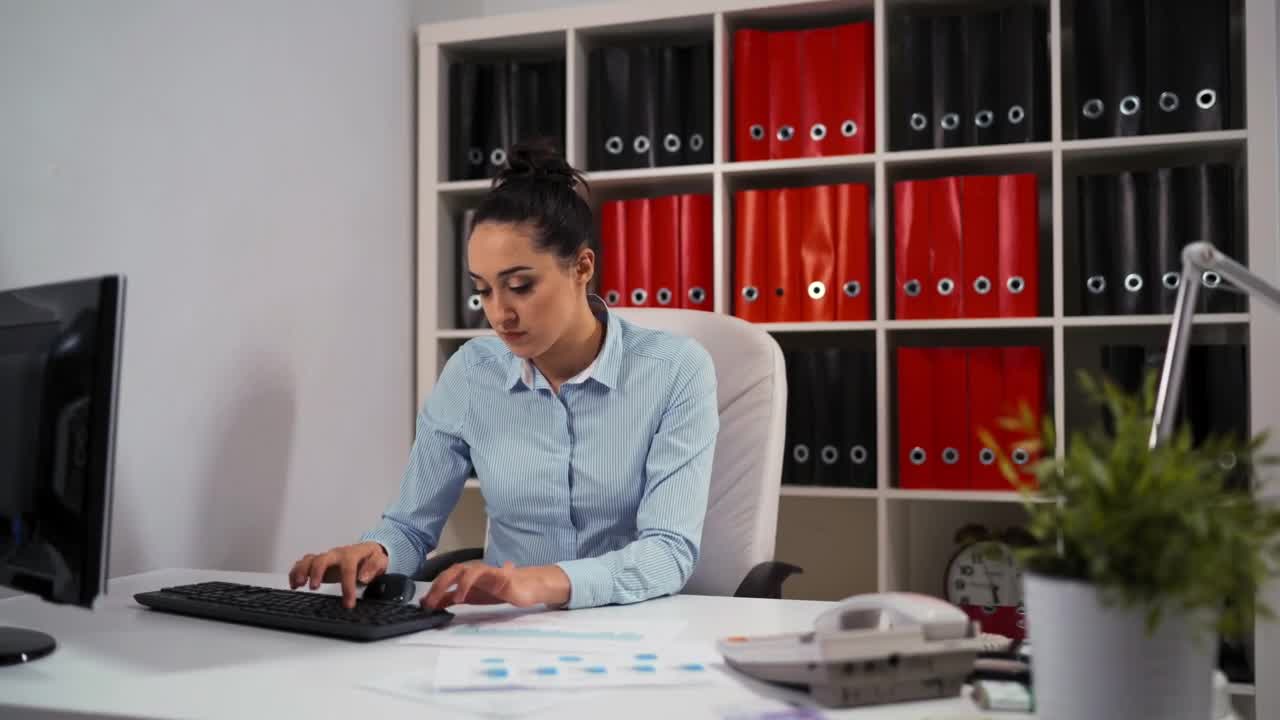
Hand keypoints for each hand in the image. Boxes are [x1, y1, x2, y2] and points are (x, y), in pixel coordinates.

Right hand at [288, 541, 387, 608]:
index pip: (348, 569)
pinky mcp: (318, 563)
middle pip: (322, 559)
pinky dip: (296, 572)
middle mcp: (336, 555)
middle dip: (316, 572)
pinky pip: (304, 563)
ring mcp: (326, 558)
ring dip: (302, 571)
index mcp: (352, 554)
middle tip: (314, 588)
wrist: (366, 551)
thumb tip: (364, 577)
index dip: (347, 586)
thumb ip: (374, 567)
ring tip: (298, 584)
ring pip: (309, 560)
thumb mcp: (380, 560)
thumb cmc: (371, 557)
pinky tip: (293, 583)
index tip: (348, 603)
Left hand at [422, 561, 569, 609]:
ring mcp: (485, 571)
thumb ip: (452, 599)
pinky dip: (465, 583)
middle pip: (450, 571)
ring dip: (448, 582)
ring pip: (462, 569)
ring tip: (440, 600)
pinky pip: (478, 573)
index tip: (423, 605)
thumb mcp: (471, 598)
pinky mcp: (496, 573)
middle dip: (437, 586)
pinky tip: (460, 597)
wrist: (527, 588)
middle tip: (428, 603)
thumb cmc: (499, 590)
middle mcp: (474, 571)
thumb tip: (430, 604)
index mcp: (466, 576)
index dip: (433, 589)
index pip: (445, 578)